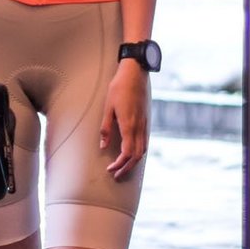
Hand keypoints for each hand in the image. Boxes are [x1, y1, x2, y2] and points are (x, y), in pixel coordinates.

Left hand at [102, 61, 149, 179]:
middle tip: (116, 175)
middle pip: (136, 156)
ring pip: (143, 151)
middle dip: (126, 168)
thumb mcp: (108, 108)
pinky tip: (131, 154)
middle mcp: (139, 127)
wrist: (135, 73)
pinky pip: (144, 142)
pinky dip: (138, 152)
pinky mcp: (146, 120)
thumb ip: (105, 128)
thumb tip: (103, 146)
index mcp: (129, 125)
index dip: (119, 164)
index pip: (127, 153)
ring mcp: (144, 124)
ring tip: (123, 168)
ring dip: (133, 162)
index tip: (110, 169)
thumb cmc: (119, 88)